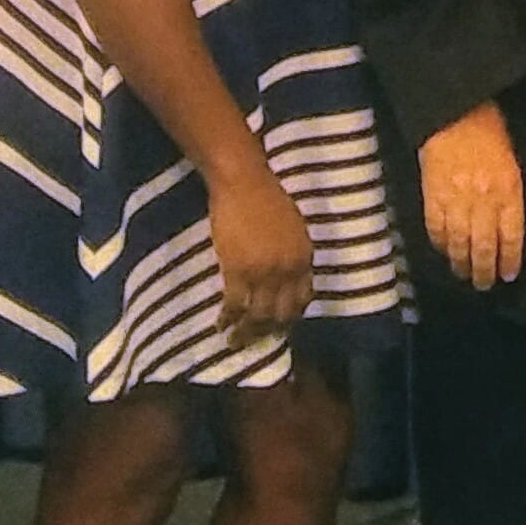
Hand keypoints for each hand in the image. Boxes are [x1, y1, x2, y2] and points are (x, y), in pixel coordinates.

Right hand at [207, 154, 314, 338]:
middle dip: (268, 331)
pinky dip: (228, 319)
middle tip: (254, 339)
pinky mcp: (238, 271)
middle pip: (282, 313)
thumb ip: (292, 255)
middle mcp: (289, 270)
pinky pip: (235, 305)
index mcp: (305, 258)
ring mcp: (264, 272)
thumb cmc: (266, 198)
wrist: (243, 182)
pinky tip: (220, 324)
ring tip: (235, 341)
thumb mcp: (293, 229)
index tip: (279, 324)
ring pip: (258, 315)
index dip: (290, 316)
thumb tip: (285, 280)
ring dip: (246, 333)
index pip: (303, 299)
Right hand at [422, 102, 525, 288]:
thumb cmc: (490, 130)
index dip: (510, 259)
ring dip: (461, 263)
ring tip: (464, 275)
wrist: (454, 111)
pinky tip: (444, 252)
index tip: (509, 275)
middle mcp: (482, 199)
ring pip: (459, 243)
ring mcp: (455, 199)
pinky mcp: (432, 195)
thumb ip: (510, 194)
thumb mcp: (513, 162)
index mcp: (508, 190)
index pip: (511, 236)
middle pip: (483, 246)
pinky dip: (440, 244)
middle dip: (484, 270)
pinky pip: (436, 228)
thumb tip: (507, 226)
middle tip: (483, 284)